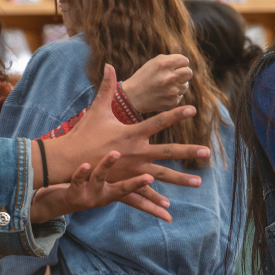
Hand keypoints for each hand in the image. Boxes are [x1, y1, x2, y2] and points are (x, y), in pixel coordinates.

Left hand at [30, 151, 166, 221]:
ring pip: (100, 179)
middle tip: (151, 177)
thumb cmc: (83, 188)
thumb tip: (136, 154)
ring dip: (107, 167)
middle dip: (138, 184)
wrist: (56, 203)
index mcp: (114, 191)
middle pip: (124, 190)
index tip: (170, 202)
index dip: (153, 196)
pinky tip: (85, 165)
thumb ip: (120, 172)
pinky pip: (78, 180)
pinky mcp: (73, 192)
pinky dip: (81, 173)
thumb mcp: (103, 184)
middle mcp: (104, 195)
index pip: (137, 193)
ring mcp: (89, 194)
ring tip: (115, 154)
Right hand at [40, 65, 208, 188]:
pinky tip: (169, 208)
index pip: (158, 121)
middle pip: (167, 151)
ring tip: (199, 182)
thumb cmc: (83, 134)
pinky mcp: (124, 182)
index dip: (176, 114)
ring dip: (181, 179)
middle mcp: (136, 152)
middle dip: (188, 151)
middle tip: (206, 151)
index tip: (193, 109)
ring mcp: (132, 170)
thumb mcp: (96, 109)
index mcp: (131, 133)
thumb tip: (108, 65)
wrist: (68, 160)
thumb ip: (106, 88)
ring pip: (162, 175)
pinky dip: (156, 200)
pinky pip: (144, 192)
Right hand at [121, 54, 192, 112]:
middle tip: (173, 77)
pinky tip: (162, 95)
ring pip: (185, 86)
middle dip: (182, 74)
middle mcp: (169, 76)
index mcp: (164, 63)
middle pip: (189, 73)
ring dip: (177, 86)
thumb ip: (170, 60)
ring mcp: (172, 90)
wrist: (131, 96)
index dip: (179, 64)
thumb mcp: (153, 63)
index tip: (173, 68)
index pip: (185, 61)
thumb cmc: (144, 77)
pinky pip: (179, 96)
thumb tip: (186, 64)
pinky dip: (172, 96)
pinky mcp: (172, 102)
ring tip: (164, 87)